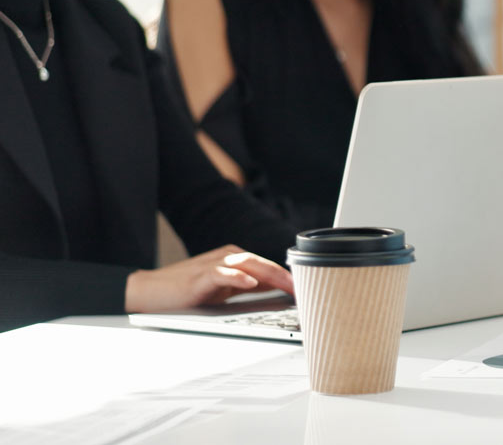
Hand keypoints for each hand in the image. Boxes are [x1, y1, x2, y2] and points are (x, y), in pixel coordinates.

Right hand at [125, 245, 294, 312]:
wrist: (149, 292)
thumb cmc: (186, 291)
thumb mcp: (224, 289)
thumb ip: (247, 286)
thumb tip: (275, 291)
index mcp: (235, 259)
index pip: (268, 266)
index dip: (288, 277)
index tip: (307, 289)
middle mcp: (227, 257)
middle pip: (264, 263)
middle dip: (286, 276)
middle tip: (304, 289)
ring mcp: (213, 265)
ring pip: (248, 264)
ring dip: (271, 274)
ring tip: (288, 285)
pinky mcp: (199, 277)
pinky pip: (222, 274)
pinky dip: (237, 277)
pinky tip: (250, 283)